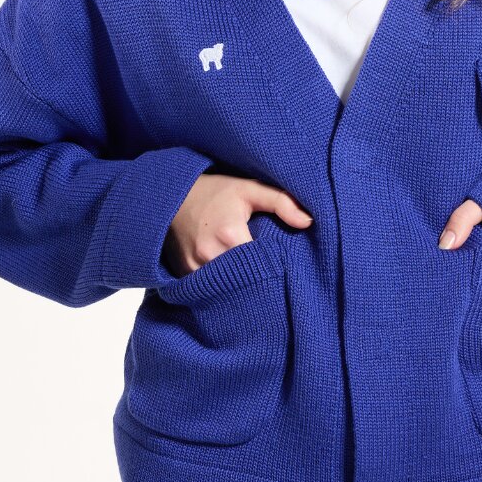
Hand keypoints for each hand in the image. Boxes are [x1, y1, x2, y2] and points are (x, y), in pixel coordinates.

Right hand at [162, 173, 313, 275]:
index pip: (262, 265)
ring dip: (240, 288)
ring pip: (225, 290)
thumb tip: (308, 222)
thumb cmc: (217, 193)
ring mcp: (193, 268)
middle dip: (260, 282)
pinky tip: (231, 283)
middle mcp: (209, 254)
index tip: (284, 267)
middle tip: (273, 280)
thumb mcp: (249, 189)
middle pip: (245, 282)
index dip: (276, 268)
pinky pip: (206, 292)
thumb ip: (281, 202)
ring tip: (253, 281)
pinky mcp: (182, 276)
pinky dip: (220, 289)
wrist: (172, 197)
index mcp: (230, 234)